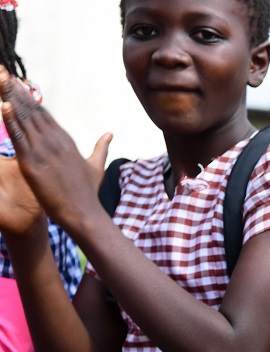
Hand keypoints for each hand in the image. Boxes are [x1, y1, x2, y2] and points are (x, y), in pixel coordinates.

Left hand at [0, 66, 112, 230]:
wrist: (85, 214)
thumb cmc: (88, 194)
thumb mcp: (96, 166)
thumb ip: (101, 147)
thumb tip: (110, 133)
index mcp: (66, 141)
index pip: (44, 114)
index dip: (29, 97)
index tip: (17, 82)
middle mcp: (55, 142)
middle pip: (32, 111)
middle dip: (16, 91)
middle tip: (2, 71)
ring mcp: (44, 151)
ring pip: (23, 119)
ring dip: (9, 98)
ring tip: (0, 79)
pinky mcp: (33, 164)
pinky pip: (18, 138)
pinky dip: (10, 121)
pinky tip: (3, 105)